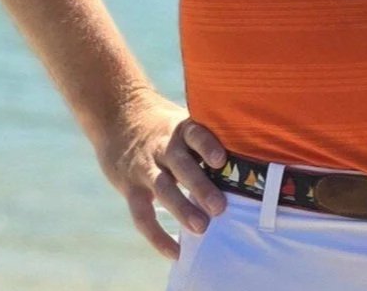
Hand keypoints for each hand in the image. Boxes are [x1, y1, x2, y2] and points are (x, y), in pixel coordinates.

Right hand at [91, 88, 229, 258]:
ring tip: (202, 228)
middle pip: (181, 165)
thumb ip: (207, 139)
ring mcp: (144, 166)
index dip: (207, 145)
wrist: (116, 115)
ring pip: (162, 188)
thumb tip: (250, 156)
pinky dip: (157, 236)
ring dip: (182, 209)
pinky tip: (175, 252)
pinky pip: (141, 214)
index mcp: (180, 129)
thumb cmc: (163, 125)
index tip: (222, 160)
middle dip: (200, 186)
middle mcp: (162, 146)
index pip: (194, 134)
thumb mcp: (182, 121)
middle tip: (220, 207)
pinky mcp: (130, 186)